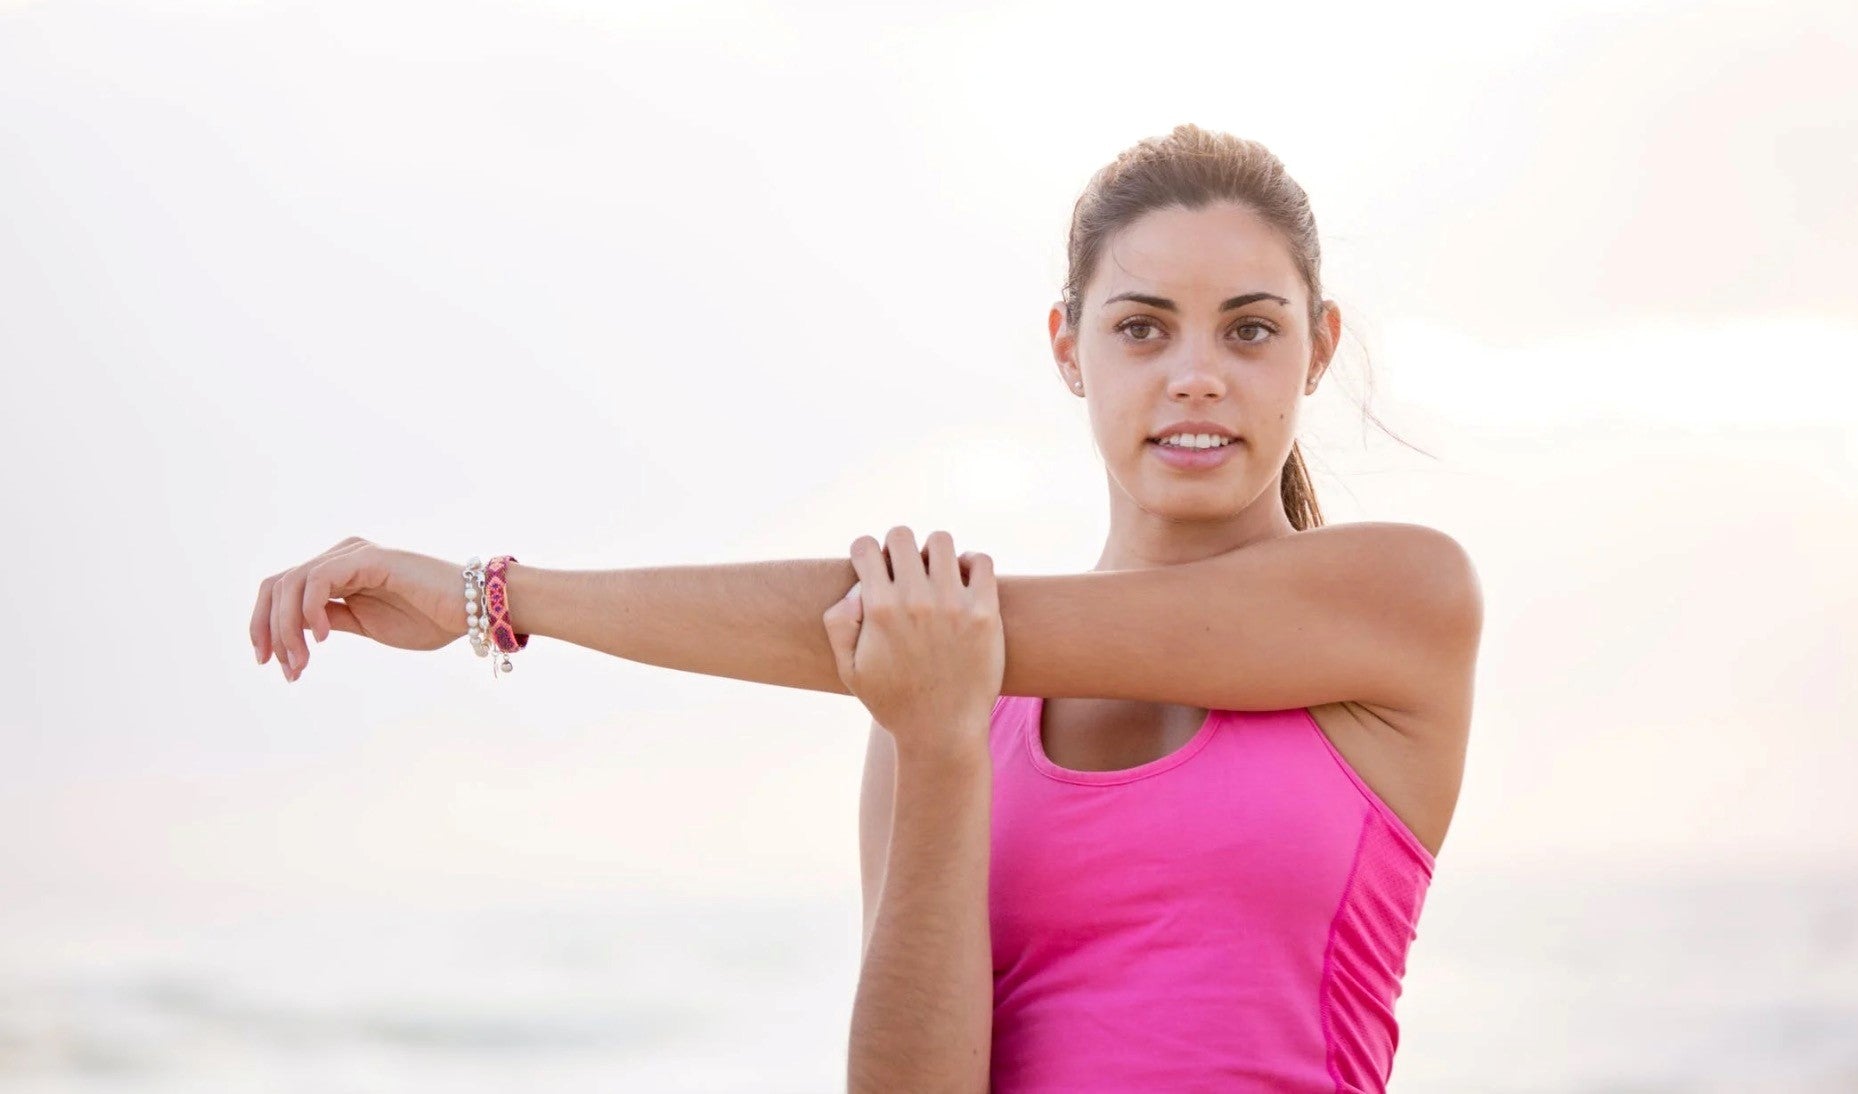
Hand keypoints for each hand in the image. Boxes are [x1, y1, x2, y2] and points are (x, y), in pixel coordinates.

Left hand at [250, 537, 466, 682]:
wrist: (472, 611)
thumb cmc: (429, 619)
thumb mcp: (366, 625)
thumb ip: (331, 620)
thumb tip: (293, 633)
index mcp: (338, 572)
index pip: (282, 591)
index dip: (265, 626)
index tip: (269, 664)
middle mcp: (340, 556)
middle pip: (277, 585)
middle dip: (269, 630)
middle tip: (283, 668)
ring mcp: (352, 554)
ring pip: (291, 584)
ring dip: (287, 629)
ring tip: (301, 662)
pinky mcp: (367, 558)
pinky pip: (318, 580)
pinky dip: (311, 611)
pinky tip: (325, 637)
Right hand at [822, 527, 1003, 761]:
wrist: (942, 731)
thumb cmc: (893, 701)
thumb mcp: (849, 669)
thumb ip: (839, 623)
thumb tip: (857, 588)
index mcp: (878, 609)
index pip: (866, 546)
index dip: (866, 554)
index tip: (874, 570)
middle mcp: (915, 600)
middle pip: (901, 536)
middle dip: (897, 548)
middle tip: (904, 572)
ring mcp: (953, 604)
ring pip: (941, 541)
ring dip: (934, 552)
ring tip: (935, 574)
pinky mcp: (985, 612)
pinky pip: (981, 561)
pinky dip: (971, 563)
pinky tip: (963, 580)